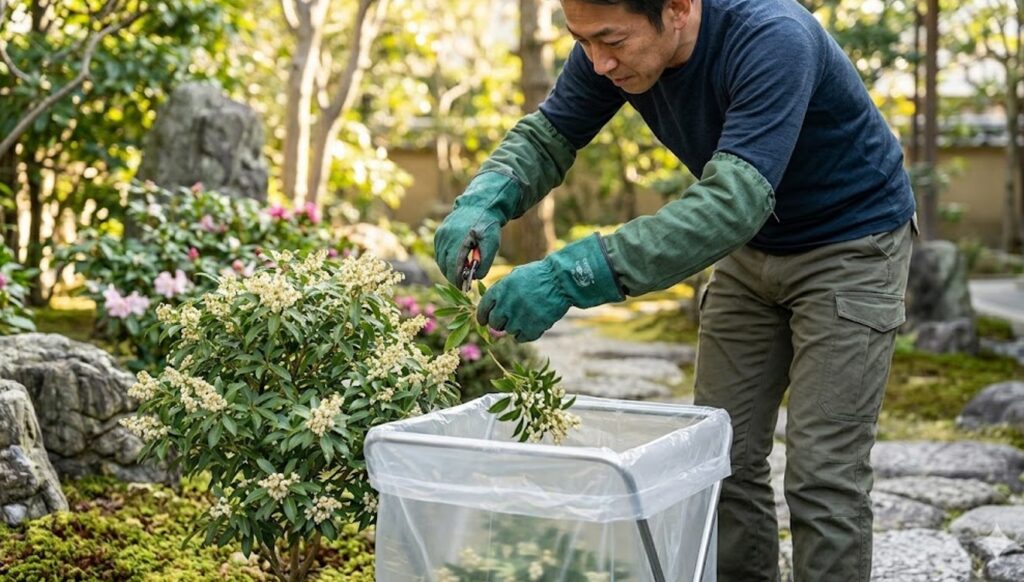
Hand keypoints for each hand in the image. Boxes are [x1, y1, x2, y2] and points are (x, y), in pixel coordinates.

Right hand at [434, 173, 518, 287]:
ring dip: (448, 269)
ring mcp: (441, 235)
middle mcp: (447, 237)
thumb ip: (484, 263)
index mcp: (460, 240)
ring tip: (460, 271)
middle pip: (444, 265)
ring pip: (440, 260)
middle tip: (462, 282)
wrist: (480, 205)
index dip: (456, 280)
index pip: (453, 267)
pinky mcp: (439, 233)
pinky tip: (456, 261)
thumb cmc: (488, 226)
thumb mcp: (492, 245)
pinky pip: (439, 252)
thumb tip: (475, 278)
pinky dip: (445, 260)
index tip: (462, 287)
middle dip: (452, 276)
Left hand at [477, 260, 567, 341]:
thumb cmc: (539, 276)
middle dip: (500, 322)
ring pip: (509, 331)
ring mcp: (518, 318)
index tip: (484, 321)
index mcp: (500, 290)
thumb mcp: (515, 276)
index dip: (483, 317)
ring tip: (527, 315)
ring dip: (516, 326)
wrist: (561, 280)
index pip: (483, 309)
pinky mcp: (532, 328)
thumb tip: (492, 311)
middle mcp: (506, 305)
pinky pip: (521, 338)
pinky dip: (526, 333)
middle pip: (495, 323)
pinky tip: (533, 324)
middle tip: (510, 318)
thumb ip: (501, 292)